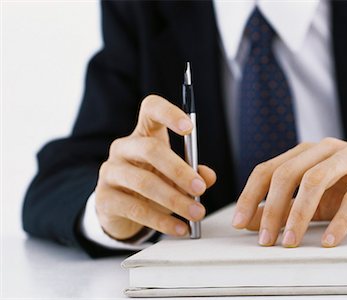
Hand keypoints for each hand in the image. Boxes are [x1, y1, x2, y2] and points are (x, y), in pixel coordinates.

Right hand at [95, 95, 215, 239]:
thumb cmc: (150, 182)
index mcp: (143, 133)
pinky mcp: (104, 197)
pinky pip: (135, 209)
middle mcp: (123, 147)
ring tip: (196, 214)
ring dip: (175, 200)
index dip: (169, 113)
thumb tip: (208, 176)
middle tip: (200, 189)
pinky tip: (179, 228)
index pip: (151, 109)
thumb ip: (193, 173)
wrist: (118, 209)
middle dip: (179, 170)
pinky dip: (162, 220)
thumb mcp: (174, 176)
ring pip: (144, 182)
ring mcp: (110, 171)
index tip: (189, 128)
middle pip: (150, 149)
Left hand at [232, 138, 346, 247]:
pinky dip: (339, 220)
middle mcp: (322, 149)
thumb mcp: (316, 199)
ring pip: (315, 180)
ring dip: (299, 214)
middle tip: (265, 240)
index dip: (250, 196)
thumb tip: (252, 222)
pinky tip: (328, 240)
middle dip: (272, 209)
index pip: (267, 170)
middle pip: (286, 174)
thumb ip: (287, 207)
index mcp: (303, 153)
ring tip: (290, 242)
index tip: (239, 223)